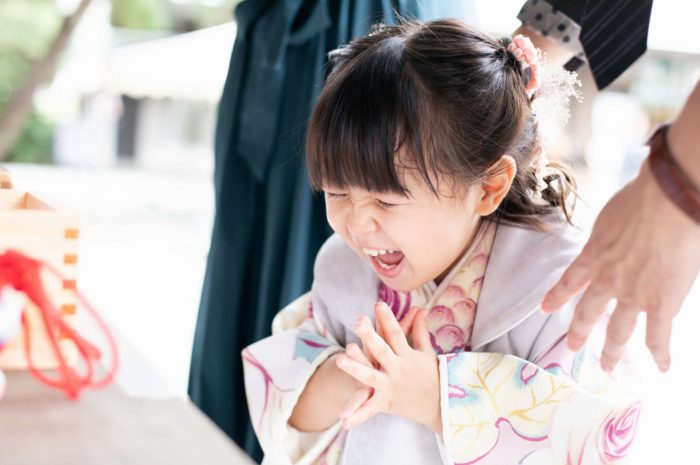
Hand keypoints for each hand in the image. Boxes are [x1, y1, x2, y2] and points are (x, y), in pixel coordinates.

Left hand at [336, 302, 440, 432]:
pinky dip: (357, 415)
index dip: (388, 319)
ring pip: (370, 376)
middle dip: (370, 336)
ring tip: (339, 359)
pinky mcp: (386, 402)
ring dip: (355, 368)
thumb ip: (420, 330)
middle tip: (359, 322)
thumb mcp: (426, 353)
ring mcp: (391, 386)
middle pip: (382, 350)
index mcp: (407, 355)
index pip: (396, 334)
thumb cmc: (431, 375)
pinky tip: (343, 421)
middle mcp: (398, 369)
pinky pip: (370, 409)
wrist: (441, 406)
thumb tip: (422, 308)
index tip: (379, 304)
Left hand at [541, 161, 699, 371]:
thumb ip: (610, 233)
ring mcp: (633, 296)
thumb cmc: (641, 199)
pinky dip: (660, 354)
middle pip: (588, 312)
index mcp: (594, 256)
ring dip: (612, 351)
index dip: (557, 296)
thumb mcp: (611, 216)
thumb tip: (618, 232)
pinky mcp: (662, 303)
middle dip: (579, 332)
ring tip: (607, 366)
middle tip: (572, 347)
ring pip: (618, 331)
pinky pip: (658, 336)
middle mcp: (608, 281)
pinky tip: (661, 367)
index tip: (545, 308)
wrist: (665, 204)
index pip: (570, 281)